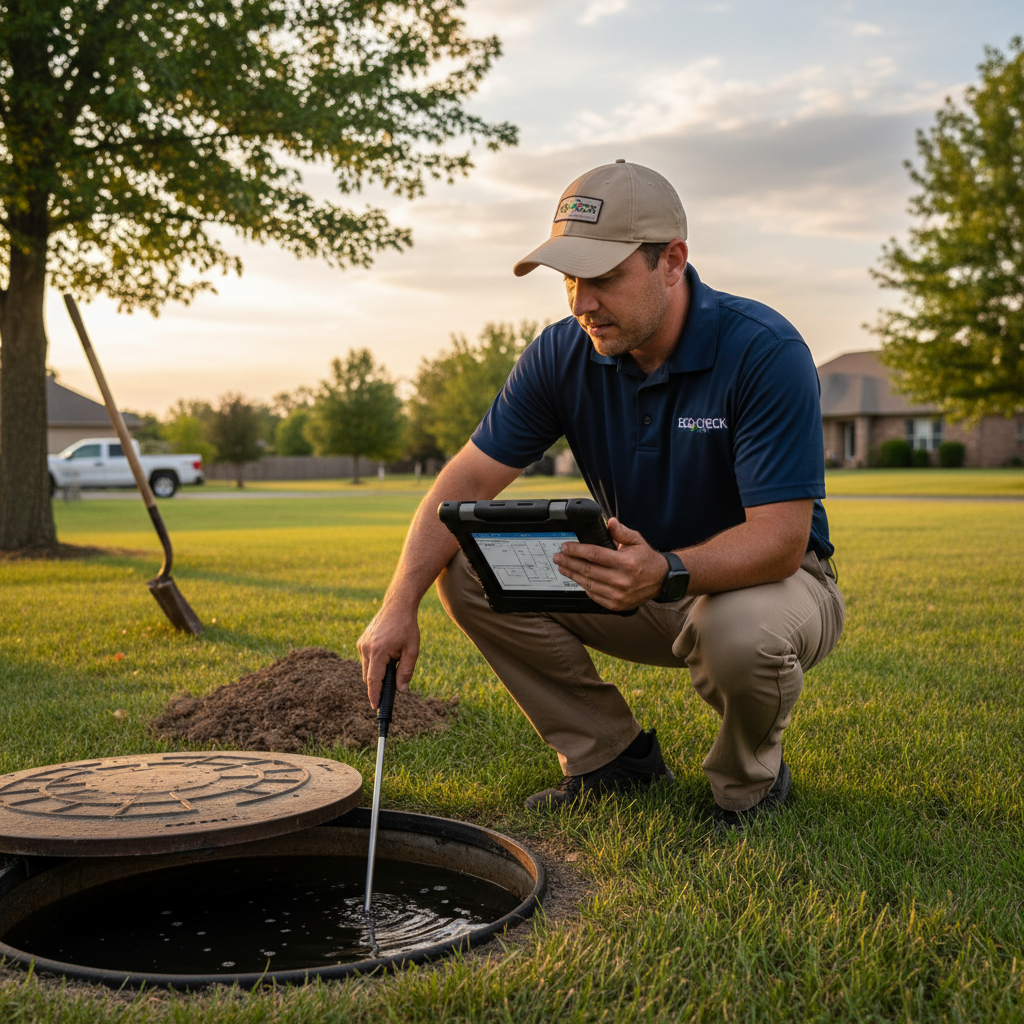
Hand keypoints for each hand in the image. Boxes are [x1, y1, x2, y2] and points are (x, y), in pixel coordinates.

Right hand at [356, 603, 418, 708]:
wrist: (397, 605)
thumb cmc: (407, 627)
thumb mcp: (412, 650)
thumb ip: (406, 671)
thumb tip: (401, 690)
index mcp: (378, 651)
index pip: (373, 680)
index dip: (374, 695)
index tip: (375, 707)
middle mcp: (366, 648)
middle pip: (369, 677)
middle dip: (379, 684)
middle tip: (393, 685)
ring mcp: (362, 644)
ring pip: (366, 669)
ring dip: (377, 673)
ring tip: (393, 662)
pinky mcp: (361, 641)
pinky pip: (366, 660)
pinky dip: (375, 663)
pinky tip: (387, 654)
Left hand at [552, 517, 666, 611]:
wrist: (660, 581)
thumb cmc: (647, 560)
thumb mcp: (637, 541)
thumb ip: (622, 532)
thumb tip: (609, 522)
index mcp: (626, 563)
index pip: (594, 555)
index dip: (577, 550)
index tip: (565, 547)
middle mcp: (621, 580)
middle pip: (587, 570)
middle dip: (569, 562)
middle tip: (558, 557)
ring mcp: (618, 595)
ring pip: (588, 583)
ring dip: (572, 575)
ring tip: (563, 567)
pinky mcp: (615, 605)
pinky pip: (594, 595)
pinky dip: (583, 586)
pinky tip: (577, 578)